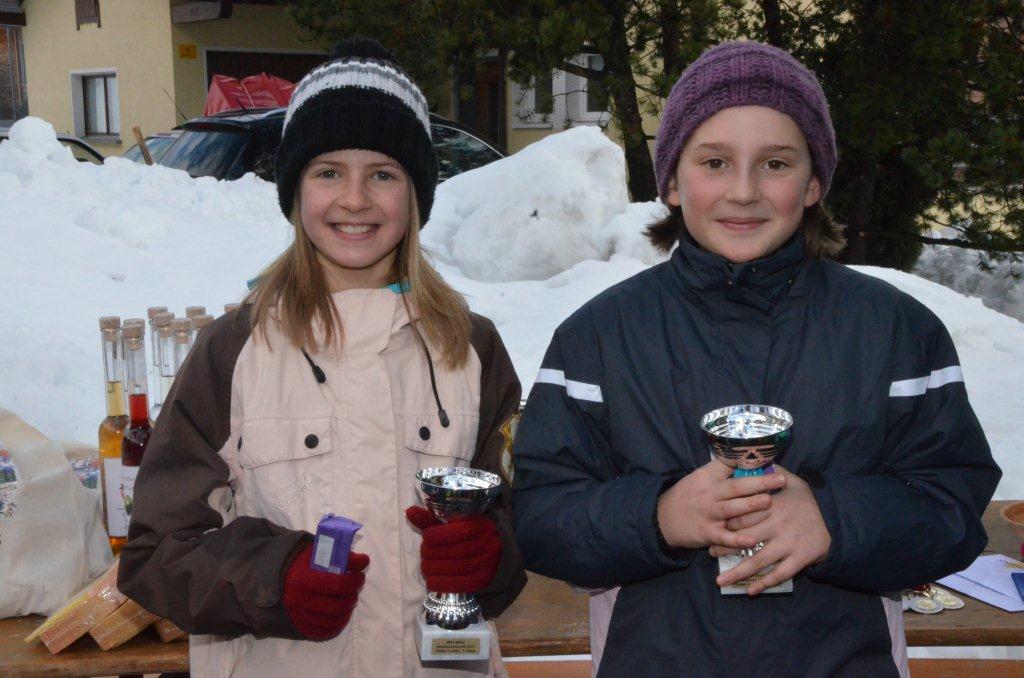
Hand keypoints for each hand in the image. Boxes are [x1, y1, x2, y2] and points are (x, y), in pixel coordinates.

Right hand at [282, 543, 368, 639]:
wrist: (279, 575)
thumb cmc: (304, 562)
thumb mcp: (321, 552)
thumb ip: (343, 556)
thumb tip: (363, 562)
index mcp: (303, 579)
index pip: (337, 585)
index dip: (354, 581)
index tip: (359, 575)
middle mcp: (299, 600)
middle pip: (337, 606)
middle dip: (352, 596)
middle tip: (354, 588)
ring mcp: (298, 616)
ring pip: (333, 620)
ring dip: (347, 610)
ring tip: (349, 599)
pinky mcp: (300, 627)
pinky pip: (324, 632)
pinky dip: (338, 624)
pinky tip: (342, 613)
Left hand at [406, 506, 501, 592]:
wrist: (495, 551)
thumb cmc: (468, 533)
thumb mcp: (454, 522)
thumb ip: (431, 519)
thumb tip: (409, 512)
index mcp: (480, 525)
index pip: (454, 532)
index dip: (434, 535)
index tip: (427, 536)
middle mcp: (487, 544)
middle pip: (453, 551)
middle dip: (431, 552)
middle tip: (424, 552)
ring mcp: (486, 564)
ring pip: (455, 568)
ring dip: (433, 568)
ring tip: (426, 565)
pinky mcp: (482, 581)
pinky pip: (459, 585)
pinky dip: (441, 583)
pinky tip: (431, 580)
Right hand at [657, 458, 784, 549]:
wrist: (662, 518)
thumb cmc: (687, 496)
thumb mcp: (698, 479)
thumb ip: (720, 473)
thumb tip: (747, 462)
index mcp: (707, 477)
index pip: (727, 464)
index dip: (746, 460)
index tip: (766, 457)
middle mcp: (709, 494)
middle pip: (736, 487)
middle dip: (759, 483)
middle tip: (780, 480)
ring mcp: (708, 513)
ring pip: (732, 509)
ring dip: (750, 505)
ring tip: (769, 501)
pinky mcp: (706, 533)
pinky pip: (724, 537)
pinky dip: (737, 540)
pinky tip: (752, 540)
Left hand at [714, 466, 831, 594]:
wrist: (838, 518)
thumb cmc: (810, 500)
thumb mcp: (793, 481)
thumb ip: (771, 473)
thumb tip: (753, 459)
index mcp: (773, 505)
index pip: (742, 515)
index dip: (725, 523)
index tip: (712, 527)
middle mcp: (778, 525)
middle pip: (745, 538)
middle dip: (725, 547)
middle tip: (710, 552)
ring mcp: (789, 543)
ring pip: (759, 560)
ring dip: (738, 572)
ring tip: (720, 581)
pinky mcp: (800, 558)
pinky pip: (780, 574)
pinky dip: (764, 583)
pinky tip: (750, 591)